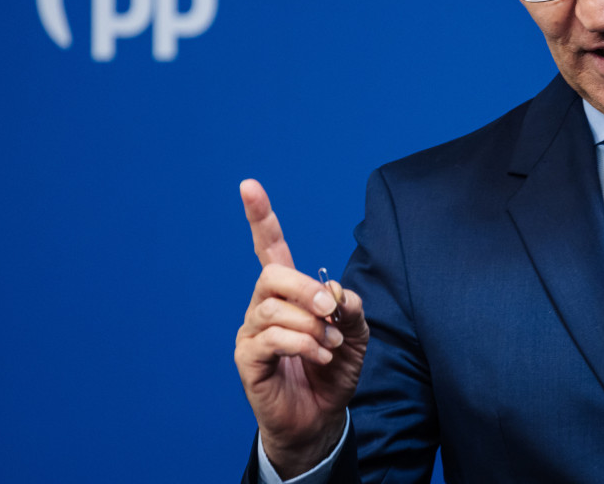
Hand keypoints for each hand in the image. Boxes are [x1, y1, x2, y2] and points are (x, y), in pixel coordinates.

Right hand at [234, 179, 368, 477]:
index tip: (249, 186)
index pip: (269, 246)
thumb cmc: (332, 368)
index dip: (259, 216)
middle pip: (271, 273)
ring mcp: (252, 332)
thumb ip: (349, 306)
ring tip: (328, 344)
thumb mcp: (355, 334)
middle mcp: (264, 305)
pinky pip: (270, 338)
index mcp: (288, 291)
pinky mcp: (248, 359)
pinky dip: (302, 344)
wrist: (321, 416)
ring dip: (310, 325)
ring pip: (272, 308)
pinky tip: (318, 355)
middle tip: (331, 312)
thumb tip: (334, 292)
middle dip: (306, 288)